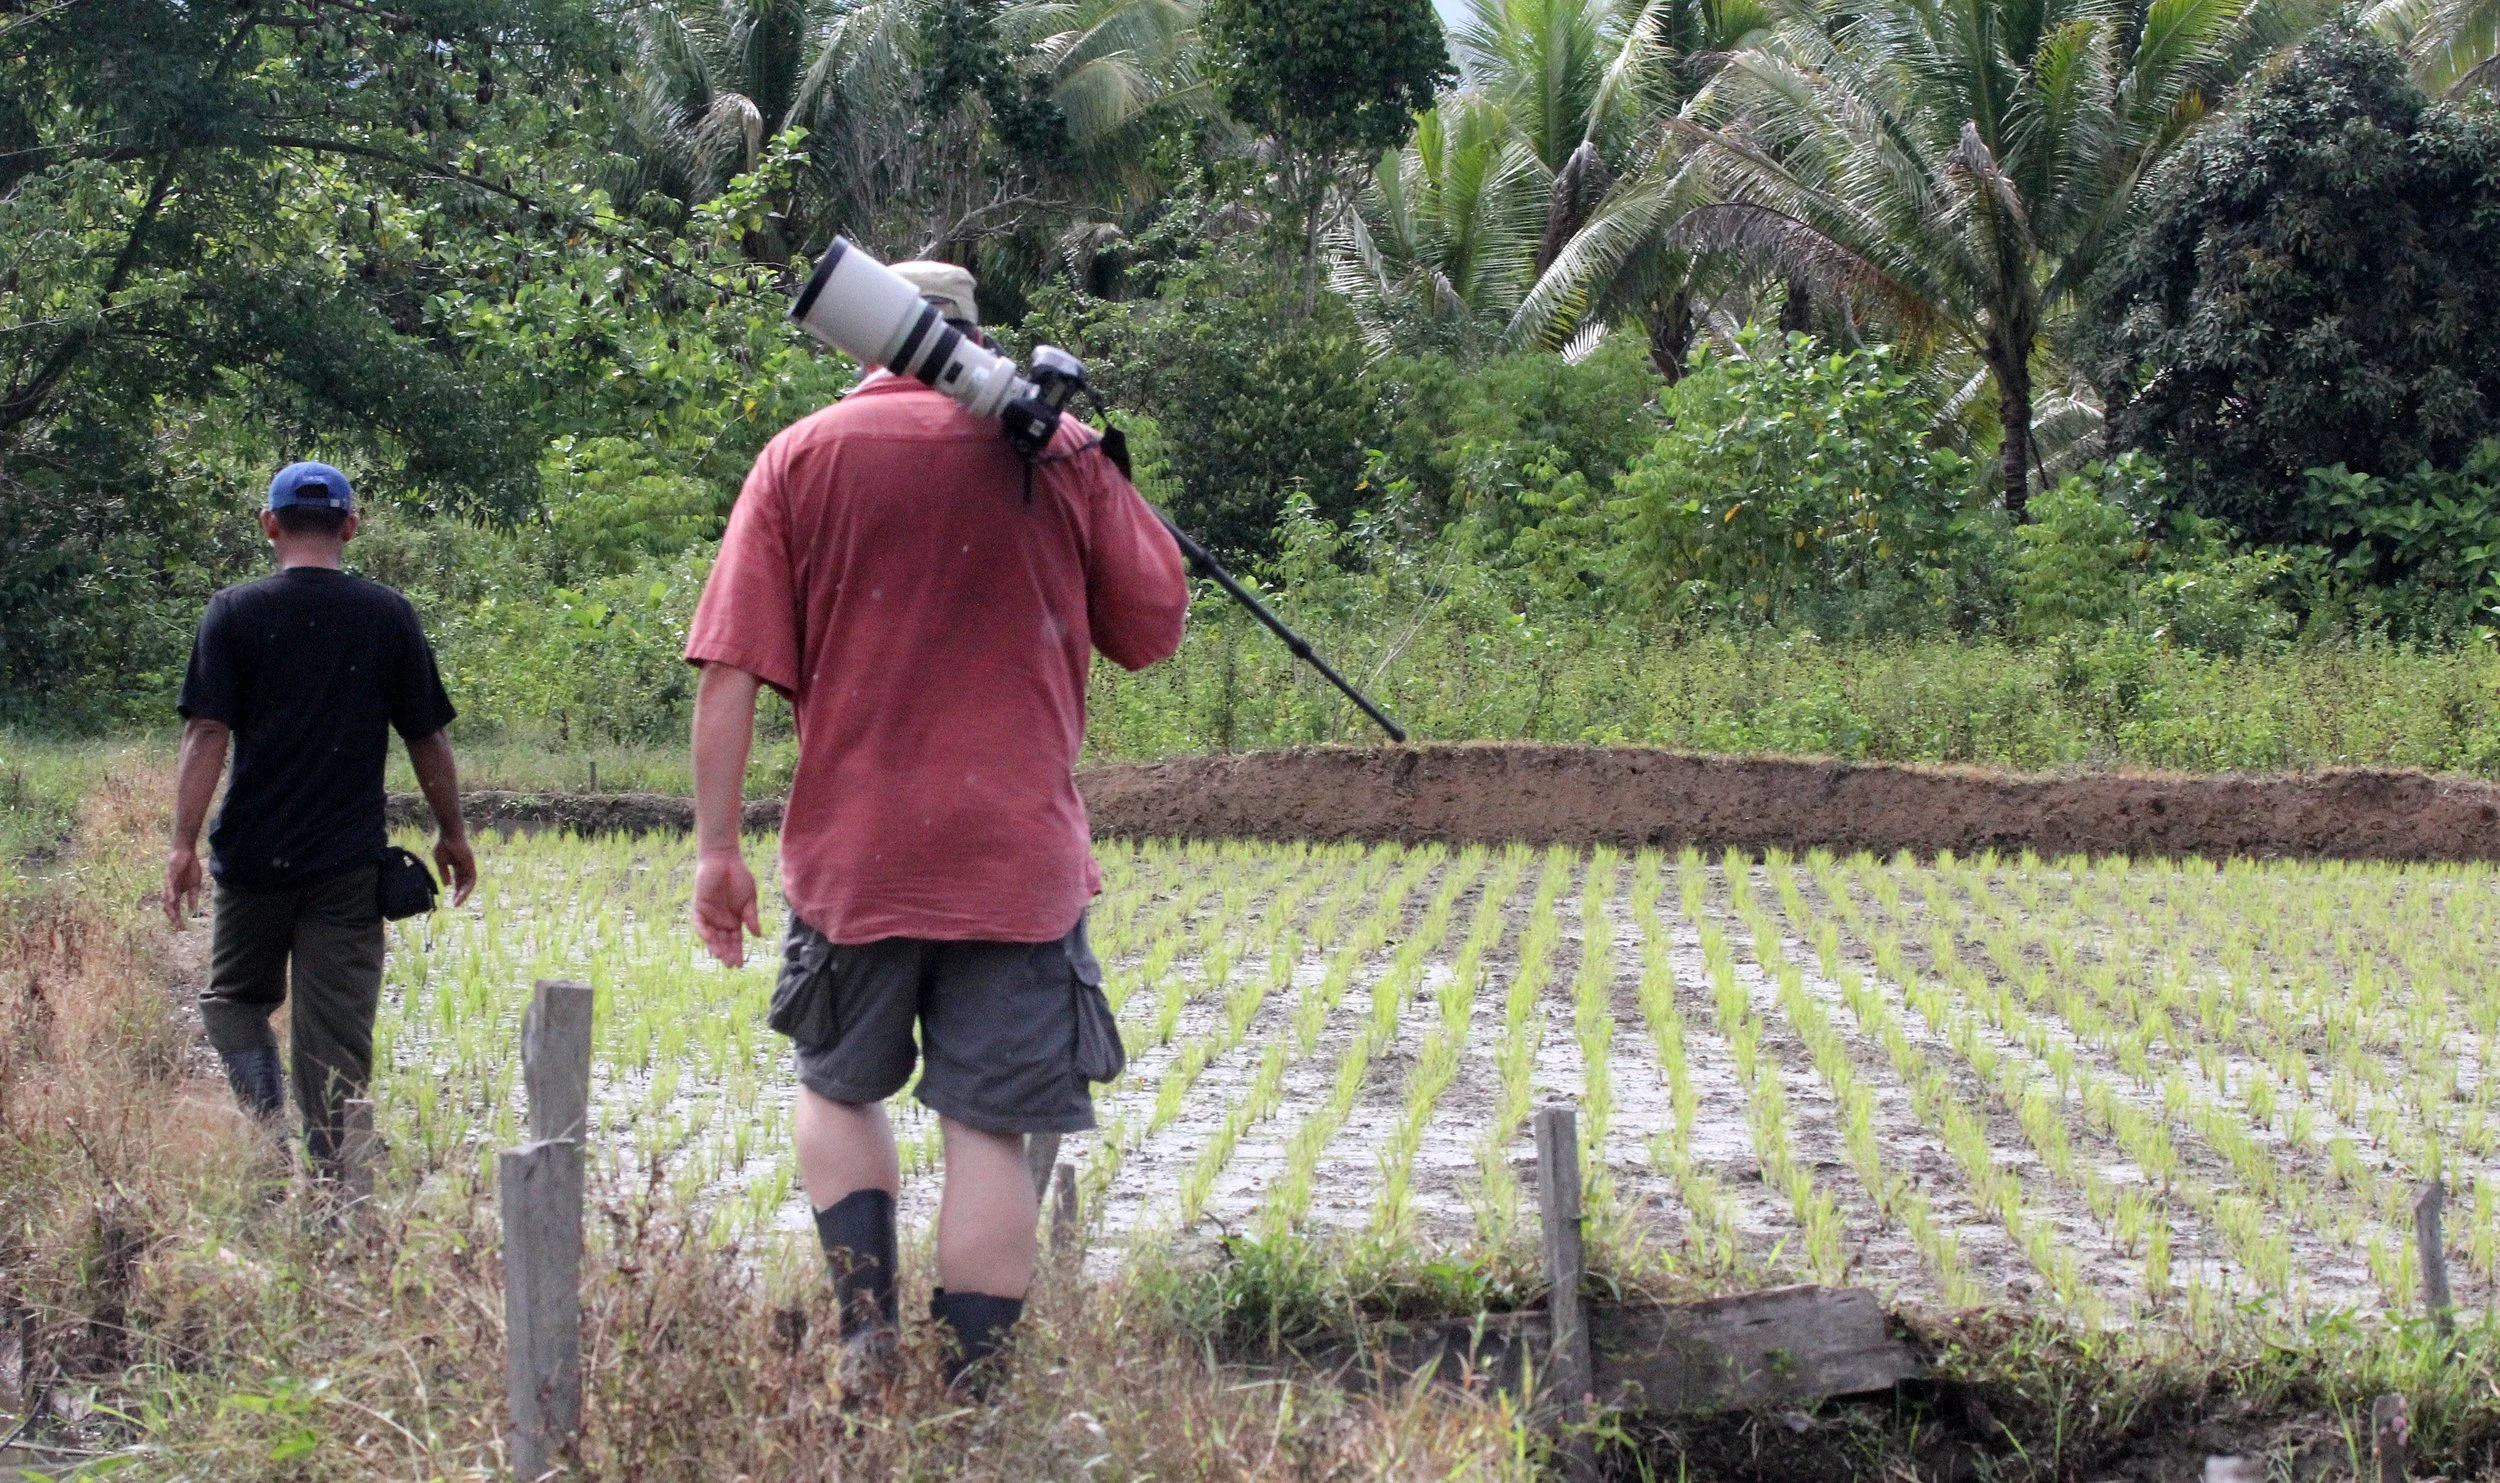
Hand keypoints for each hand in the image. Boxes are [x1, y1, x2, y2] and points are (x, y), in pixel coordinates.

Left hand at [163, 845, 204, 927]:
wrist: (186, 852)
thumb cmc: (190, 867)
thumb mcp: (195, 885)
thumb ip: (193, 897)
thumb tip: (193, 910)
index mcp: (177, 893)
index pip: (176, 908)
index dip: (178, 918)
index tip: (182, 928)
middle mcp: (171, 890)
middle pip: (169, 906)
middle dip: (173, 916)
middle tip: (177, 926)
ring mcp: (169, 883)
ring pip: (167, 897)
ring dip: (169, 908)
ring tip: (173, 917)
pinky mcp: (169, 875)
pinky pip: (168, 885)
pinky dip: (169, 893)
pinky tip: (172, 899)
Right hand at [434, 832, 477, 906]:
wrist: (448, 833)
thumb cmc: (443, 844)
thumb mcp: (440, 861)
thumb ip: (444, 873)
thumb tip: (447, 885)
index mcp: (458, 866)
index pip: (459, 881)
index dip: (456, 890)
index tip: (452, 900)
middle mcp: (465, 867)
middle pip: (465, 883)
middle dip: (461, 894)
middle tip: (456, 904)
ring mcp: (469, 865)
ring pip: (470, 882)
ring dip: (464, 893)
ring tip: (458, 902)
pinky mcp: (471, 863)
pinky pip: (471, 877)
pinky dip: (467, 886)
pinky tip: (461, 893)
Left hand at [693, 848, 762, 966]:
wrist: (725, 859)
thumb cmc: (739, 877)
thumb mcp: (749, 899)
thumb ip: (751, 917)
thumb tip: (758, 935)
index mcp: (734, 920)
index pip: (735, 941)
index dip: (737, 953)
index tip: (740, 965)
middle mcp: (721, 921)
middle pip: (723, 942)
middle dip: (727, 953)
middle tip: (731, 964)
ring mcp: (710, 915)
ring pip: (711, 936)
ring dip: (715, 946)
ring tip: (721, 956)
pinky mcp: (699, 907)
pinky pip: (699, 923)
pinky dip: (703, 932)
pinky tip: (710, 939)